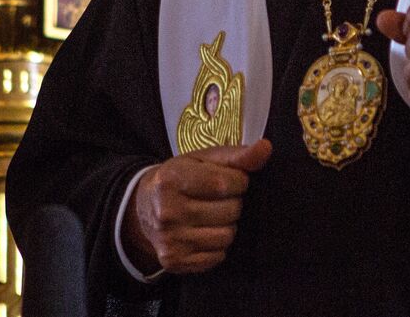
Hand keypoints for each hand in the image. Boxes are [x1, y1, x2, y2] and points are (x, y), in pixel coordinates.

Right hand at [121, 138, 271, 274]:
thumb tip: (266, 148)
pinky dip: (217, 245)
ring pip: (227, 236)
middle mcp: (168, 211)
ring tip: (212, 214)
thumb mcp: (202, 159)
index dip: (239, 181)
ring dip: (228, 225)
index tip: (232, 180)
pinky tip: (204, 232)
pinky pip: (217, 256)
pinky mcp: (174, 261)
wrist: (143, 209)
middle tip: (219, 198)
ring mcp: (170, 239)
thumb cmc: (179, 178)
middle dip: (233, 202)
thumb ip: (237, 155)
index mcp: (172, 179)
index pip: (226, 183)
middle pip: (230, 211)